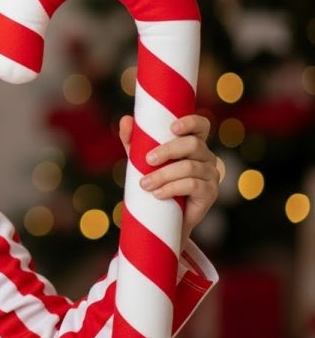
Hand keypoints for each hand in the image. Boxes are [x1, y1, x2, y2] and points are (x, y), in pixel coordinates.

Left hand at [118, 114, 222, 242]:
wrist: (161, 217)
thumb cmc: (153, 181)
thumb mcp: (140, 159)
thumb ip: (133, 140)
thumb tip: (125, 120)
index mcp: (193, 144)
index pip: (201, 126)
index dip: (191, 122)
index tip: (172, 128)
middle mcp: (206, 156)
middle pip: (193, 144)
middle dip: (168, 150)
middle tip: (147, 160)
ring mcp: (211, 174)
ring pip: (190, 167)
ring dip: (163, 175)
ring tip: (144, 184)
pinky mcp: (210, 192)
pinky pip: (193, 185)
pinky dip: (172, 188)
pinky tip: (158, 194)